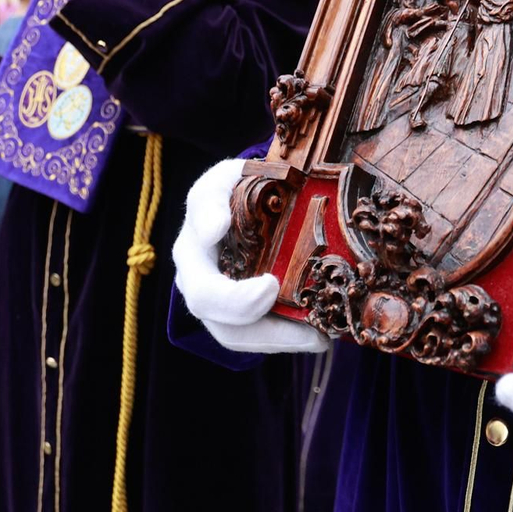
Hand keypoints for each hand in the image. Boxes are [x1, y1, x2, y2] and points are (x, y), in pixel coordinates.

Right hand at [171, 158, 328, 353]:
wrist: (248, 211)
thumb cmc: (254, 188)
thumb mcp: (258, 170)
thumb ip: (263, 172)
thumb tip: (284, 186)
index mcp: (205, 208)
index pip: (201, 207)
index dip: (207, 218)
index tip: (220, 225)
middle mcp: (195, 257)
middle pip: (204, 293)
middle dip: (238, 301)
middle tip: (272, 291)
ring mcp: (208, 293)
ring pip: (228, 329)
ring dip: (272, 335)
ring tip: (314, 335)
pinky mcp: (229, 319)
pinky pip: (250, 339)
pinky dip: (283, 341)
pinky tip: (316, 338)